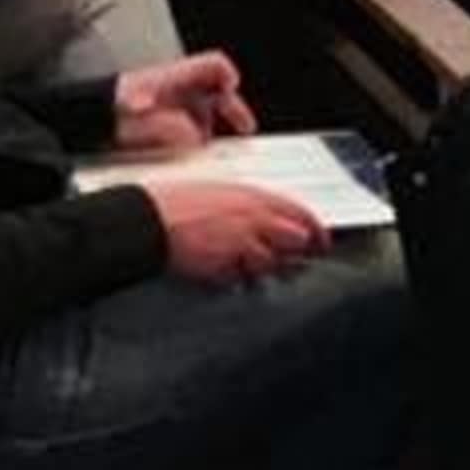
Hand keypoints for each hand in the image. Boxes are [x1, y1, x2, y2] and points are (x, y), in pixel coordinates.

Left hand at [112, 52, 254, 153]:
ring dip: (211, 123)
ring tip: (214, 144)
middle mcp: (175, 86)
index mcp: (174, 78)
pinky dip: (196, 131)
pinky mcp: (160, 114)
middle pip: (215, 89)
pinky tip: (192, 147)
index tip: (232, 90)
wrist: (85, 116)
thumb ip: (175, 128)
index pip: (213, 65)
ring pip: (203, 107)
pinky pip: (189, 119)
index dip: (227, 75)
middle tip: (244, 127)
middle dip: (231, 108)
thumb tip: (197, 138)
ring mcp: (169, 99)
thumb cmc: (108, 110)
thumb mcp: (144, 121)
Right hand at [149, 179, 325, 285]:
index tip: (321, 242)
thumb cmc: (177, 202)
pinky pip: (240, 278)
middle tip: (292, 260)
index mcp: (254, 197)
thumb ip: (250, 205)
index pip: (300, 213)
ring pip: (269, 263)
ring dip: (262, 267)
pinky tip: (221, 270)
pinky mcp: (224, 266)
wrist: (148, 220)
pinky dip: (234, 277)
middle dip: (295, 252)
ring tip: (243, 263)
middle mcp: (254, 219)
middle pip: (294, 241)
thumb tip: (270, 217)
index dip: (316, 230)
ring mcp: (240, 244)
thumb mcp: (221, 191)